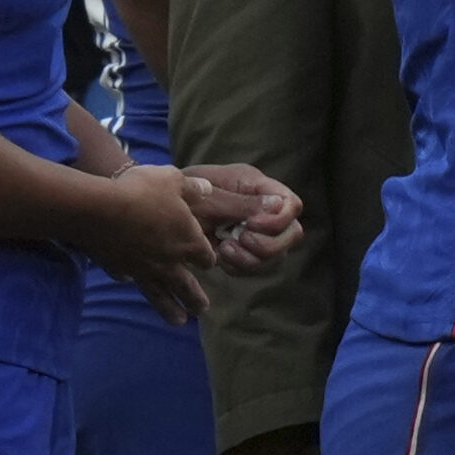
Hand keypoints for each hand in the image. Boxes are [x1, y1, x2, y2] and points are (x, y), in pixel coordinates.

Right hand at [80, 165, 216, 321]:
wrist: (100, 209)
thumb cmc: (141, 191)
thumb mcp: (172, 180)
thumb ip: (191, 187)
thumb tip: (207, 188)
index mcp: (188, 241)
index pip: (206, 258)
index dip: (208, 258)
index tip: (207, 259)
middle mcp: (169, 263)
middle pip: (188, 287)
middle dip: (195, 299)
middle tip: (200, 309)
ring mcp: (143, 270)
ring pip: (161, 296)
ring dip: (170, 310)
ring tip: (178, 322)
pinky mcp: (119, 268)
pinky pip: (127, 278)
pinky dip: (128, 279)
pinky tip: (127, 281)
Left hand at [184, 163, 303, 270]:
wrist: (162, 209)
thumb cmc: (183, 191)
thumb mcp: (210, 193)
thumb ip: (243, 202)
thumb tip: (278, 205)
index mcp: (257, 187)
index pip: (292, 203)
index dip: (279, 219)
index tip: (251, 224)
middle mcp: (263, 210)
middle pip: (292, 234)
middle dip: (268, 244)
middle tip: (239, 240)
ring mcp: (257, 232)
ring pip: (276, 256)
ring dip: (250, 258)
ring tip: (223, 249)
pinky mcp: (245, 250)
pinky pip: (256, 267)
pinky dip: (239, 266)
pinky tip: (219, 257)